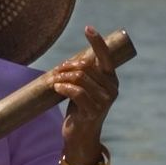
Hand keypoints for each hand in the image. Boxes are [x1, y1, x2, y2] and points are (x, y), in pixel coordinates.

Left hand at [53, 26, 119, 164]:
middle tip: (56, 71)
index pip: (106, 56)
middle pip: (86, 67)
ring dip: (62, 77)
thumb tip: (71, 62)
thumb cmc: (80, 109)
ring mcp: (104, 101)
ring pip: (80, 78)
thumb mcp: (85, 89)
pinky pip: (76, 92)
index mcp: (111, 80)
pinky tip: (56, 88)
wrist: (81, 136)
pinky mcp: (93, 112)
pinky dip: (63, 88)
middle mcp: (112, 89)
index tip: (88, 28)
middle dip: (67, 66)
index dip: (97, 41)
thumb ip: (84, 76)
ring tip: (53, 81)